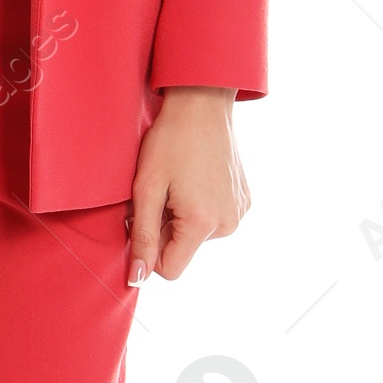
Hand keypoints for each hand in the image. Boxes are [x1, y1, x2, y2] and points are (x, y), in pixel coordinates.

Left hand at [127, 86, 250, 285]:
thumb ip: (142, 236)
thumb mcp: (146, 188)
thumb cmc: (170, 142)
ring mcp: (239, 212)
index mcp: (202, 225)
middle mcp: (228, 225)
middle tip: (159, 192)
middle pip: (183, 249)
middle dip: (165, 229)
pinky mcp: (244, 200)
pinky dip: (199, 206)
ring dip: (181, 217)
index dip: (149, 249)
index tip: (142, 220)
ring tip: (177, 182)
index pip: (169, 269)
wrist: (203, 104)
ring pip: (197, 235)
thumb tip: (138, 278)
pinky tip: (195, 178)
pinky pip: (214, 219)